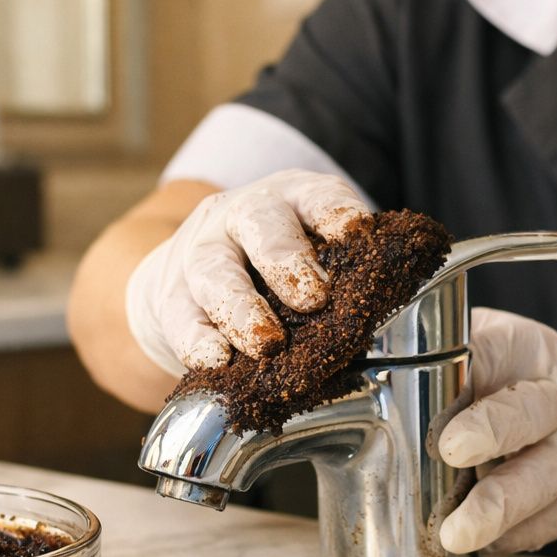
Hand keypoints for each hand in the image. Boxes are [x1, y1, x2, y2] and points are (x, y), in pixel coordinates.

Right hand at [126, 170, 371, 373]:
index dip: (335, 211)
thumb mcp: (313, 253)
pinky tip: (215, 361)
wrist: (195, 273)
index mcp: (292, 199)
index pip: (316, 195)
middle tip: (313, 298)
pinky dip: (197, 341)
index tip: (356, 232)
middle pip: (259, 223)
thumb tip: (384, 321)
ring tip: (266, 342)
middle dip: (286, 259)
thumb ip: (345, 278)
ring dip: (241, 308)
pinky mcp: (172, 297)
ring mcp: (202, 253)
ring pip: (213, 271)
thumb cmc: (276, 268)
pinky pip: (180, 317)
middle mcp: (244, 216)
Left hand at [438, 308, 556, 554]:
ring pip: (538, 479)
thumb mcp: (487, 350)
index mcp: (522, 349)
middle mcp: (552, 399)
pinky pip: (539, 526)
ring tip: (457, 533)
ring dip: (496, 508)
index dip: (464, 367)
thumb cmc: (517, 386)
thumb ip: (434, 354)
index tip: (429, 383)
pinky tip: (481, 542)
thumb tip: (355, 369)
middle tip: (450, 450)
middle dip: (489, 429)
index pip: (494, 349)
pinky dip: (508, 537)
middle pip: (527, 411)